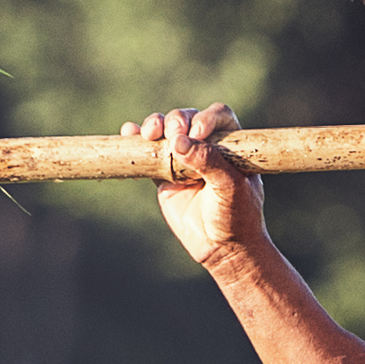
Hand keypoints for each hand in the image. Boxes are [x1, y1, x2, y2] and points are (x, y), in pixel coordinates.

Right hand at [126, 104, 267, 270]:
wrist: (220, 247)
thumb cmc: (236, 216)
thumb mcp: (229, 188)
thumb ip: (208, 162)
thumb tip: (178, 141)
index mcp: (230, 144)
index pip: (218, 116)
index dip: (206, 118)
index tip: (198, 133)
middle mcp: (206, 146)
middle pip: (187, 119)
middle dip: (176, 121)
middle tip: (172, 133)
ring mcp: (183, 159)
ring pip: (166, 131)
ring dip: (155, 124)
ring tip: (149, 134)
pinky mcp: (164, 174)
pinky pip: (149, 153)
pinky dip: (136, 140)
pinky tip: (128, 132)